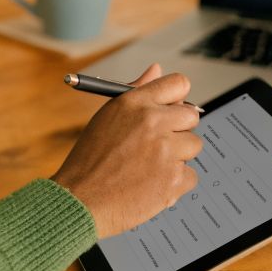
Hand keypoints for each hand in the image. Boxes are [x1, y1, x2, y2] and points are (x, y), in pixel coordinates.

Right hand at [51, 63, 202, 237]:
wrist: (79, 200)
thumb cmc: (90, 159)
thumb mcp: (108, 118)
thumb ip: (138, 93)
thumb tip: (157, 70)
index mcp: (133, 103)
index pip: (178, 84)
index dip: (176, 98)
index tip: (170, 110)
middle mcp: (152, 122)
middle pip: (191, 116)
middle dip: (178, 129)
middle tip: (155, 143)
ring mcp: (166, 151)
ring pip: (192, 146)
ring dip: (176, 157)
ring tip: (147, 167)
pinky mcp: (174, 179)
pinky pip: (190, 175)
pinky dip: (173, 182)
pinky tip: (150, 184)